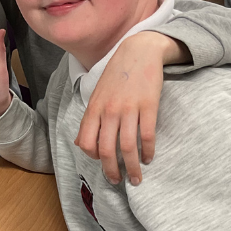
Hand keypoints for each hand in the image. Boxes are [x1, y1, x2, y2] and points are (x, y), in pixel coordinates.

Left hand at [75, 30, 187, 184]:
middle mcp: (109, 110)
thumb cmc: (117, 74)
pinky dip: (147, 152)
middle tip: (119, 181)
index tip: (103, 163)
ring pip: (127, 148)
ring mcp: (128, 109)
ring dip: (132, 168)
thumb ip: (90, 118)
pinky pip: (146, 136)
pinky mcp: (148, 106)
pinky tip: (149, 158)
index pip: (86, 142)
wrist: (139, 50)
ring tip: (136, 179)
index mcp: (94, 108)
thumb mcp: (97, 94)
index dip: (93, 157)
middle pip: (106, 150)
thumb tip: (81, 144)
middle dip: (112, 171)